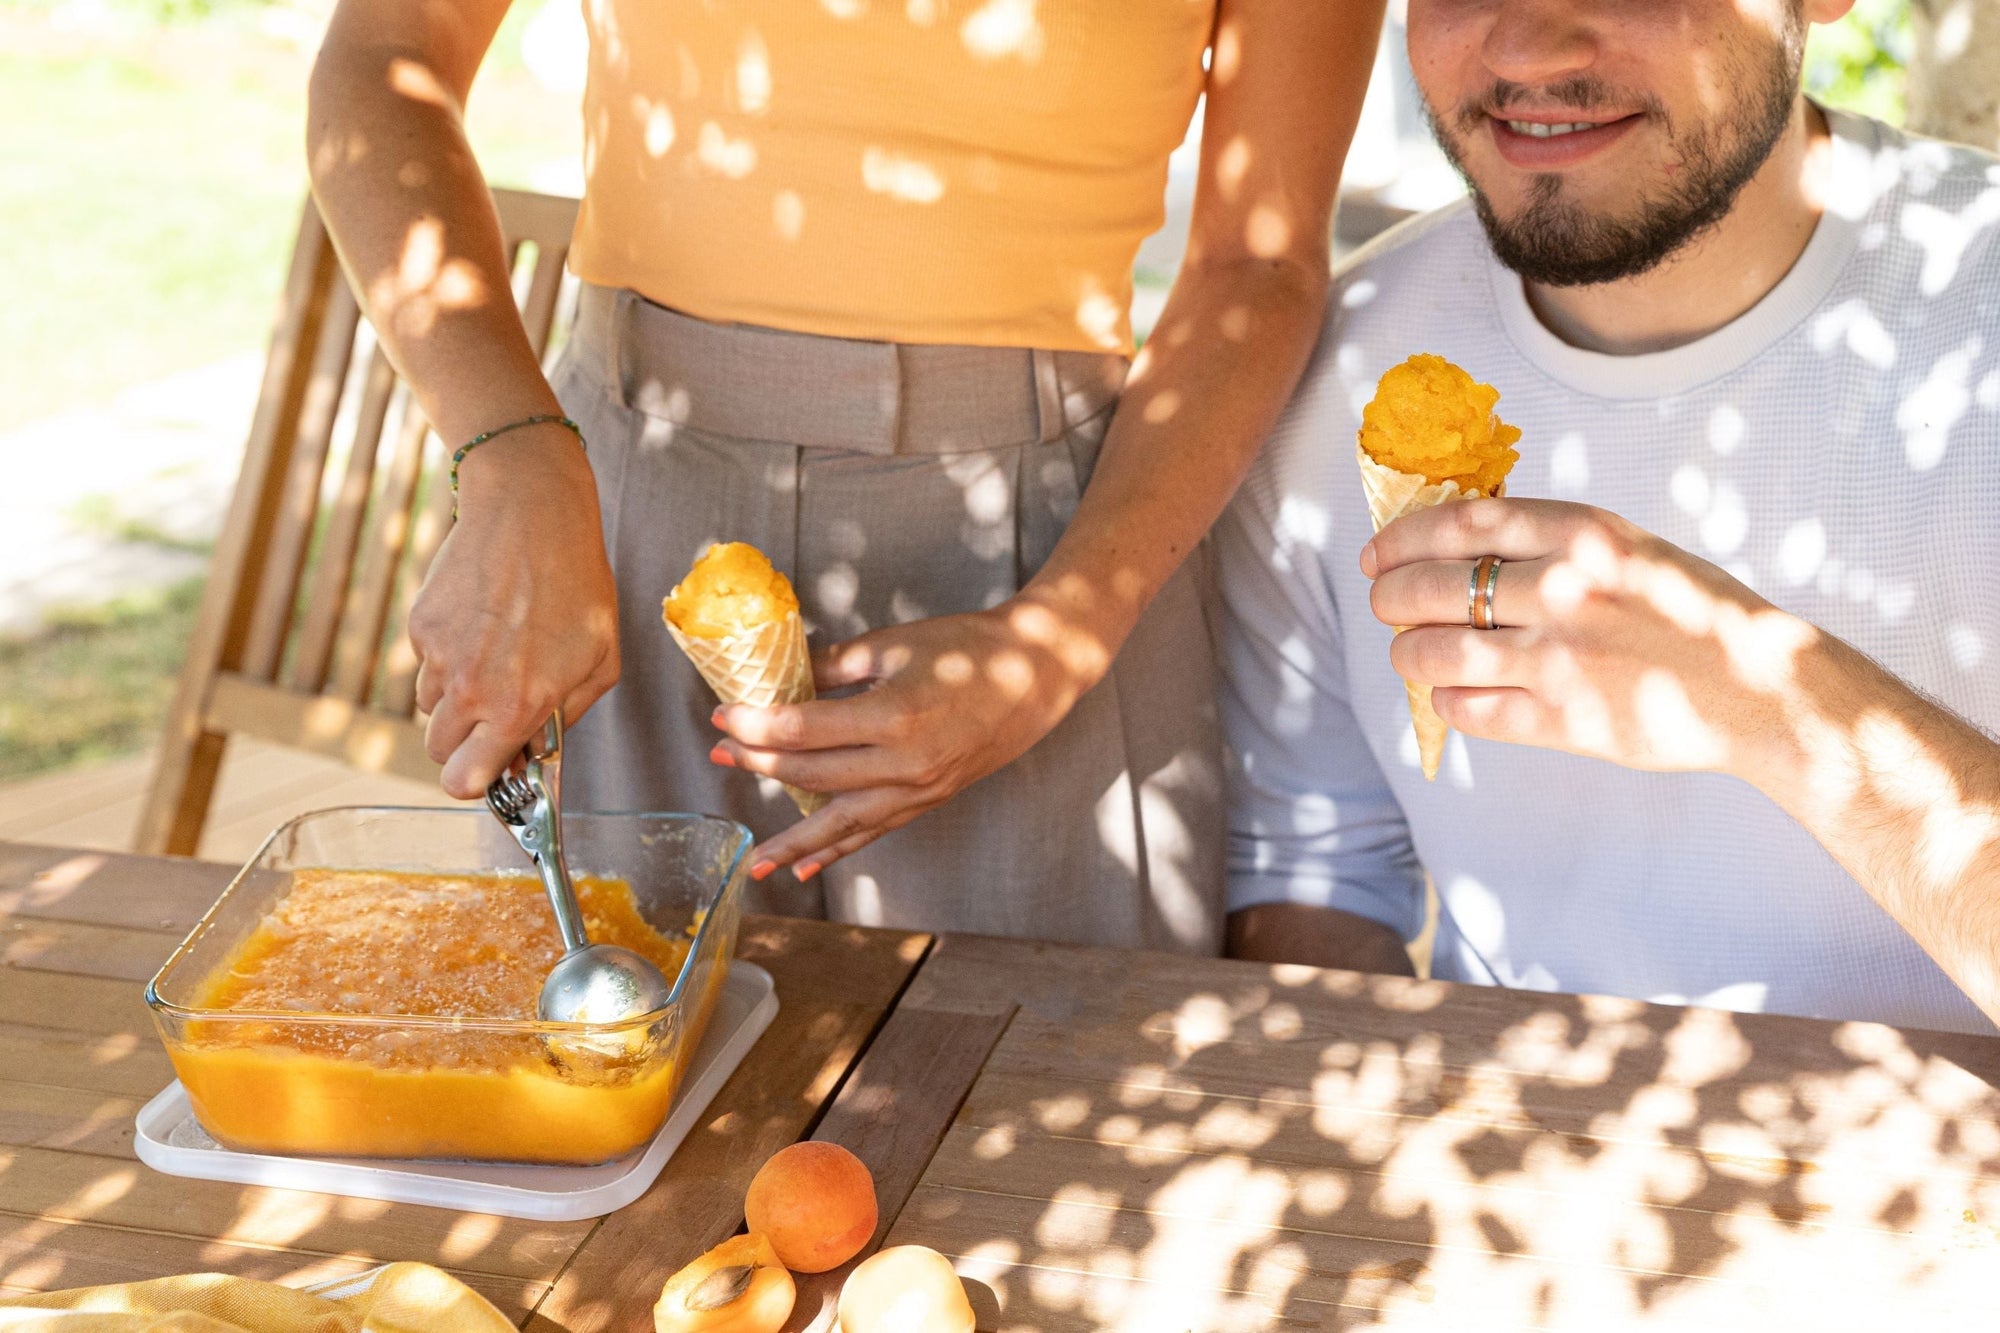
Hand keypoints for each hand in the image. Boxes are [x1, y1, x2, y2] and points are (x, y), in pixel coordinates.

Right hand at [411, 431, 619, 796]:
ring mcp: (437, 656)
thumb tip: (538, 750)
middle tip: (495, 715)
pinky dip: (449, 654)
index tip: (490, 771)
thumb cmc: (576, 585)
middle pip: (439, 752)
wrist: (531, 514)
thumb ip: (567, 716)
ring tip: (497, 656)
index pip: (464, 783)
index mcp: (514, 707)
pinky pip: (427, 662)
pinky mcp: (420, 625)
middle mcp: (468, 689)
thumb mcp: (600, 661)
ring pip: (430, 707)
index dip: (476, 783)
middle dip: (465, 744)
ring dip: (456, 698)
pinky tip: (483, 622)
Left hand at [708, 596, 1111, 877]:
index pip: (802, 730)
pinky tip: (804, 867)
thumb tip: (785, 677)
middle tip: (719, 755)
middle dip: (758, 766)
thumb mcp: (893, 644)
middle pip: (811, 776)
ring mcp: (918, 790)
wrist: (1036, 673)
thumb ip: (834, 665)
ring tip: (752, 858)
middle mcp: (903, 764)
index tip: (720, 718)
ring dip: (791, 839)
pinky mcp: (929, 801)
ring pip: (839, 823)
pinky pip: (873, 832)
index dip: (754, 726)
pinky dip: (837, 851)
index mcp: (892, 716)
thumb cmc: (969, 648)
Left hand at [1362, 498, 1818, 778]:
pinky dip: (1447, 702)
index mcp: (1583, 534)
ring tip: (1410, 654)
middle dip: (1391, 599)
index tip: (1376, 554)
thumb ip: (1550, 539)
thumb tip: (1451, 536)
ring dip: (1407, 655)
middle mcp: (1567, 590)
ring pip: (1437, 653)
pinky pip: (1469, 710)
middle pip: (1433, 588)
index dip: (1402, 538)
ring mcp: (1562, 658)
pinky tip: (1451, 695)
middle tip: (1385, 606)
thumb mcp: (1627, 547)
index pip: (1460, 524)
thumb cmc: (1687, 609)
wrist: (1761, 686)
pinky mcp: (1564, 720)